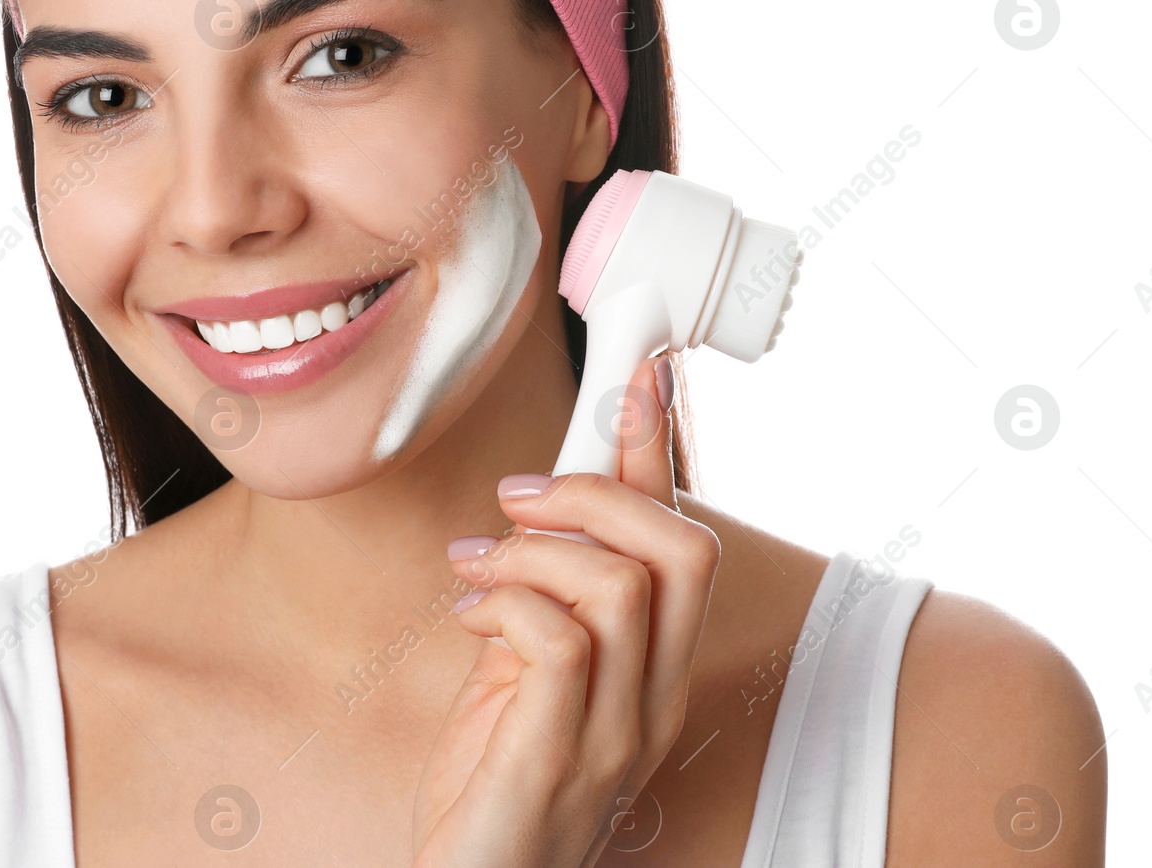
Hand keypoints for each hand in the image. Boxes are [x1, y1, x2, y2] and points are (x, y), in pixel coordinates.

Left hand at [411, 353, 720, 867]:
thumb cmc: (491, 778)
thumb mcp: (524, 663)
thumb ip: (547, 590)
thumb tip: (541, 502)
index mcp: (657, 668)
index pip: (682, 539)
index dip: (661, 449)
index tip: (636, 373)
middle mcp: (657, 696)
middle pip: (681, 550)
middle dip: (595, 491)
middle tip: (517, 494)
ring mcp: (617, 733)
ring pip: (621, 584)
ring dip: (534, 549)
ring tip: (476, 565)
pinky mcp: (561, 757)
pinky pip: (558, 641)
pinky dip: (508, 601)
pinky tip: (469, 614)